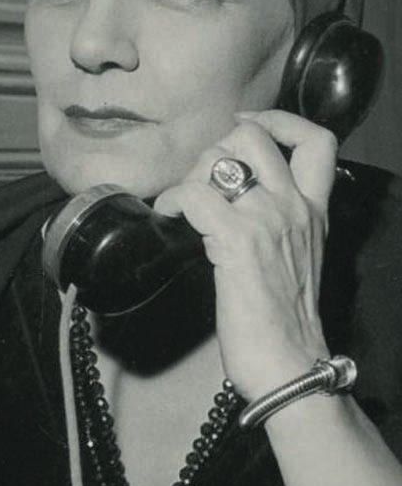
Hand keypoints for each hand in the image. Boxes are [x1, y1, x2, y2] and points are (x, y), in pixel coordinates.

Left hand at [154, 110, 337, 399]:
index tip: (246, 126)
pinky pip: (194, 195)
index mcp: (314, 211)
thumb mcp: (298, 260)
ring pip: (221, 157)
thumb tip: (237, 207)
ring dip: (192, 173)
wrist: (290, 365)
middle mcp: (295, 207)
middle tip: (201, 178)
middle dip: (218, 145)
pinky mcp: (237, 241)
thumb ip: (280, 226)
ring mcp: (268, 220)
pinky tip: (167, 217)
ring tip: (182, 202)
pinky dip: (172, 200)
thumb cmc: (285, 322)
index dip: (279, 120)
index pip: (317, 141)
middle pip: (256, 136)